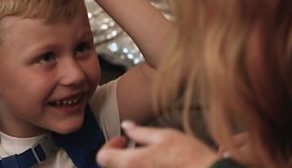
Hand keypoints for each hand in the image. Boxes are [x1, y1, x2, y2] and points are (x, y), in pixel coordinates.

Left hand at [96, 121, 218, 167]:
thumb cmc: (189, 157)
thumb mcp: (164, 136)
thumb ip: (140, 132)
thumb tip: (126, 126)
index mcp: (132, 163)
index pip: (102, 157)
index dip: (109, 146)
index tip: (123, 141)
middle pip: (112, 167)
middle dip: (120, 156)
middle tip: (136, 147)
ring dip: (131, 164)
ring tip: (149, 158)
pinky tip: (157, 166)